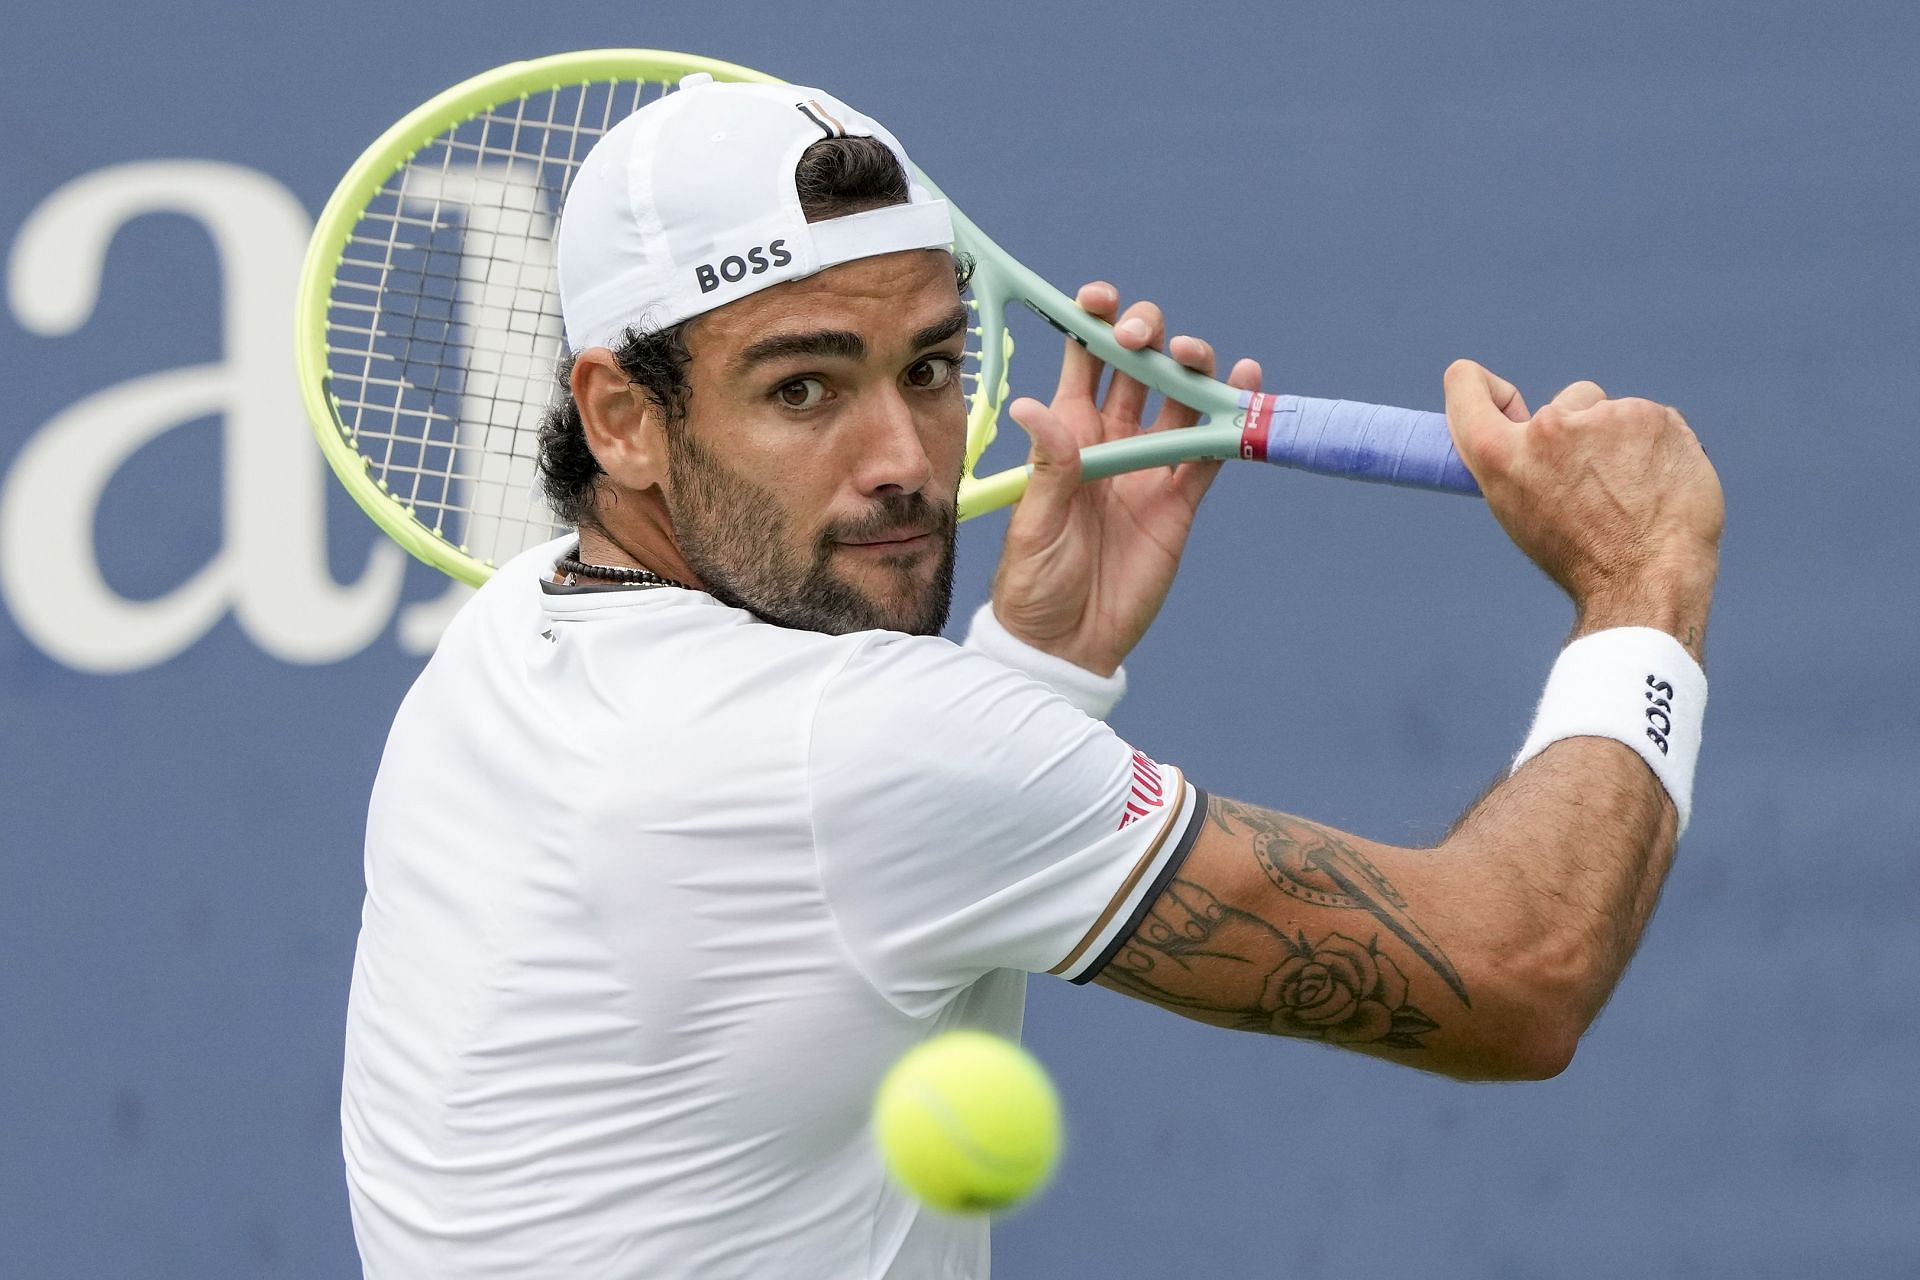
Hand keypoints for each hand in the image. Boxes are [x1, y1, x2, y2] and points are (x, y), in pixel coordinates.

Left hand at [990, 282, 1261, 675]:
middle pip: (1137, 366)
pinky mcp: (1182, 501)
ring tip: (1195, 358)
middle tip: (1142, 337)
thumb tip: (1035, 406)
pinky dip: (1230, 418)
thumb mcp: (1033, 524)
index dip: (1093, 322)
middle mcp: (1113, 439)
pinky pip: (1211, 451)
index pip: (1082, 361)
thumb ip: (1049, 466)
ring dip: (1192, 368)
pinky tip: (1243, 384)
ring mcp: (1151, 467)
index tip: (1099, 300)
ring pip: (1180, 398)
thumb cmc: (1034, 583)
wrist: (1068, 644)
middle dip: (1145, 335)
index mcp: (1067, 433)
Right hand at [1443, 361, 1723, 657]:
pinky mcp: (1654, 417)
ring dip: (1622, 440)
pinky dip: (1659, 447)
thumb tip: (1524, 429)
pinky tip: (1661, 484)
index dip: (1480, 385)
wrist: (1646, 582)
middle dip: (1579, 431)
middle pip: (1564, 403)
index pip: (1465, 385)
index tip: (1504, 399)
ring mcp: (1604, 417)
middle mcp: (1547, 427)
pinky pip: (1654, 421)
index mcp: (1500, 454)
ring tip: (1632, 492)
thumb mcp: (1519, 511)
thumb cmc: (1580, 559)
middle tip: (1593, 485)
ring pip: (1613, 414)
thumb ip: (1515, 461)